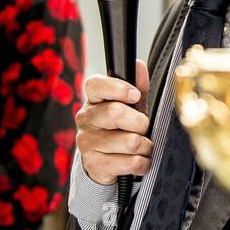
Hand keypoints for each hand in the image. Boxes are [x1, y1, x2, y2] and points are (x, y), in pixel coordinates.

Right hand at [75, 59, 151, 185]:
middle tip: (143, 128)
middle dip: (140, 122)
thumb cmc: (122, 129)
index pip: (95, 85)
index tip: (135, 96)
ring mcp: (86, 142)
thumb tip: (138, 65)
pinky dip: (143, 163)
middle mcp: (85, 119)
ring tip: (141, 146)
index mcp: (93, 100)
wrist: (106, 164)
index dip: (118, 88)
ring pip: (130, 141)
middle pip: (116, 113)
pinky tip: (138, 161)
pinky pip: (131, 162)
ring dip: (145, 145)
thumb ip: (137, 87)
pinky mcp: (94, 164)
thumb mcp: (132, 107)